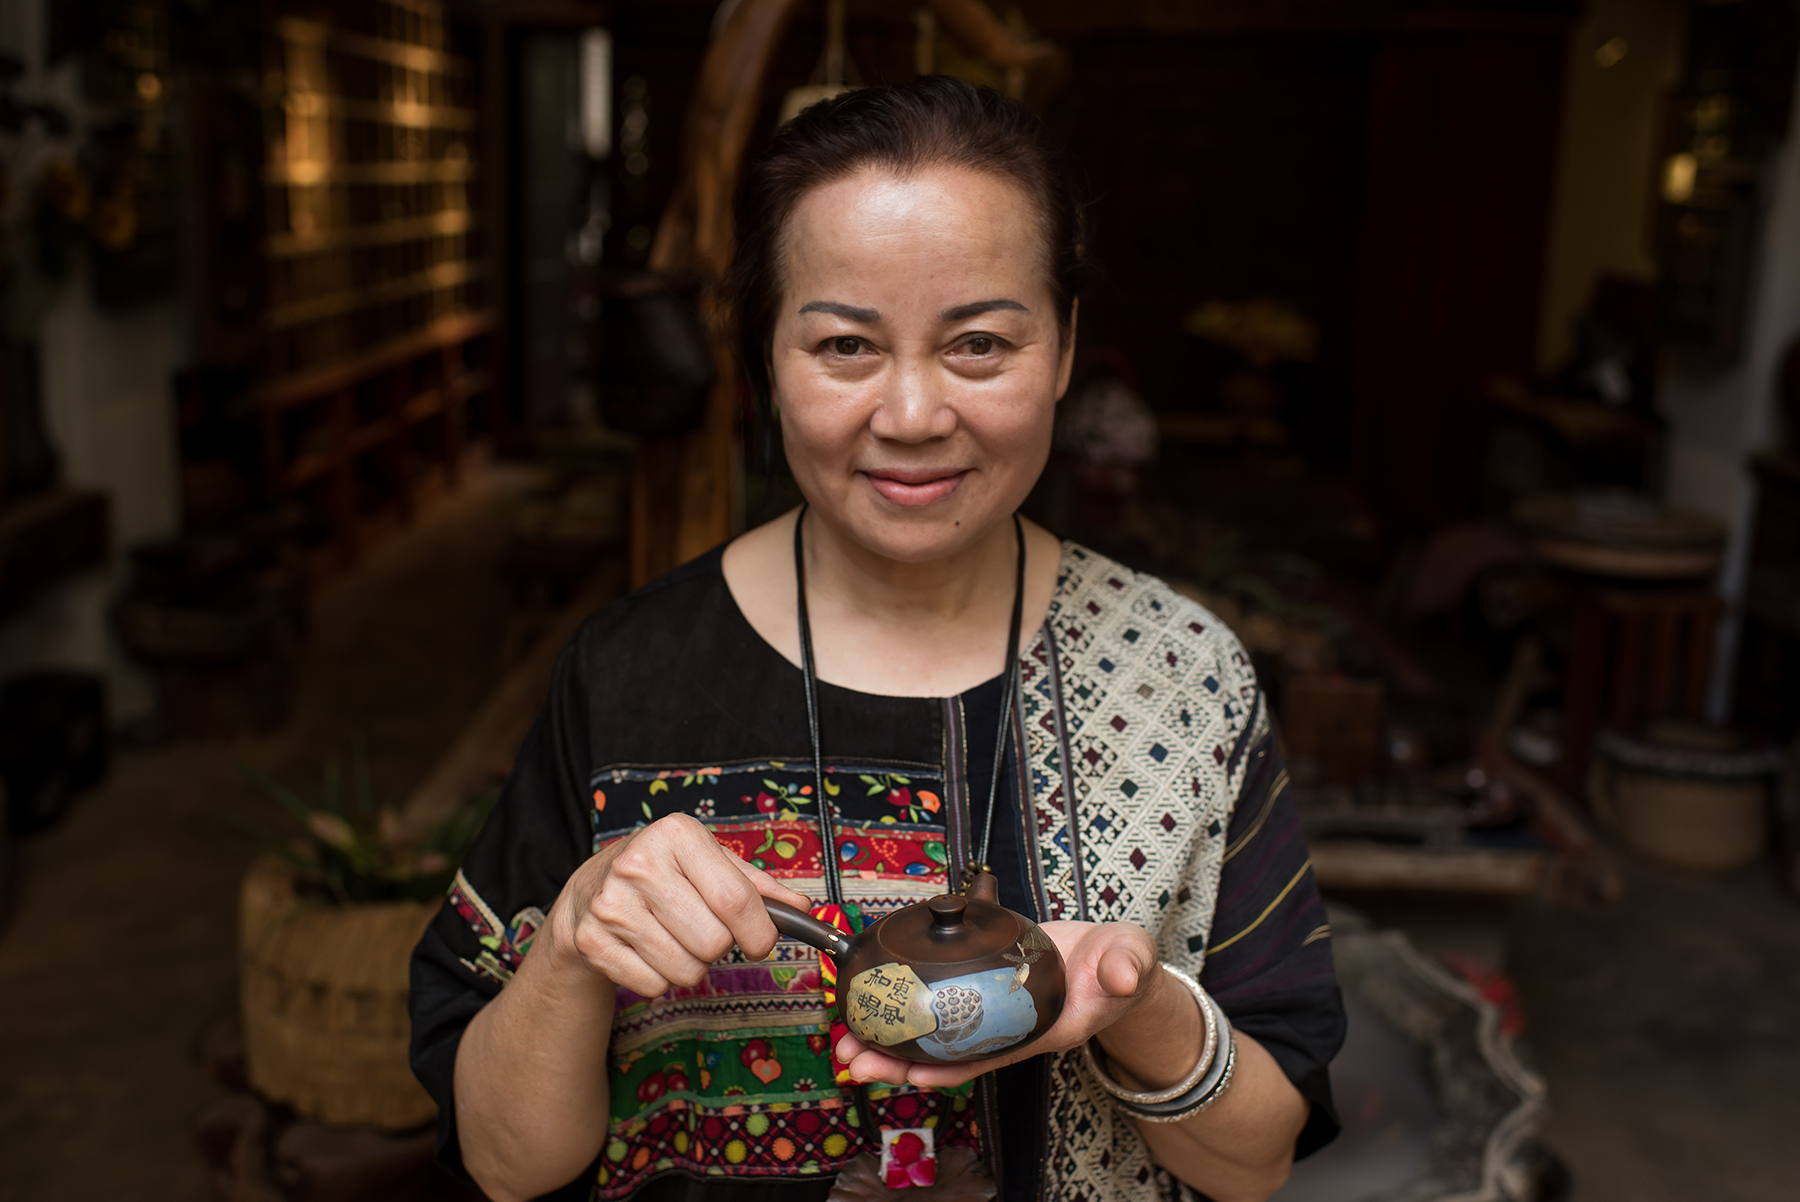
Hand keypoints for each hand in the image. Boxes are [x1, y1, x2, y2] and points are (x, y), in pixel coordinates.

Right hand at [546, 813, 811, 996]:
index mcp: (676, 835)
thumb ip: (757, 886)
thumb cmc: (663, 873)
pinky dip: (659, 978)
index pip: (735, 900)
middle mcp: (638, 864)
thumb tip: (803, 910)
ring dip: (690, 964)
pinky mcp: (591, 941)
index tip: (760, 940)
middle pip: (713, 942)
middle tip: (701, 928)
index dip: (759, 931)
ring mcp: (611, 904)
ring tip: (673, 937)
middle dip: (718, 946)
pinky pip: (652, 986)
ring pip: (685, 970)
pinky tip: (648, 950)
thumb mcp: (709, 862)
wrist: (589, 891)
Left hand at [832, 919, 1166, 1088]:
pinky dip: (906, 1007)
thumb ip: (1127, 967)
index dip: (949, 1069)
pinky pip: (938, 1003)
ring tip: (845, 1041)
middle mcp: (1008, 1025)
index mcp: (1042, 1027)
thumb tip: (1122, 976)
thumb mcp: (1131, 962)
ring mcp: (991, 1007)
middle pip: (947, 1052)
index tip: (910, 1074)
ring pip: (933, 1033)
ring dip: (889, 1038)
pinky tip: (874, 1005)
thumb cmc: (1121, 968)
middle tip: (851, 1057)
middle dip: (898, 1059)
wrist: (1114, 957)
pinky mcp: (980, 983)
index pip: (988, 1056)